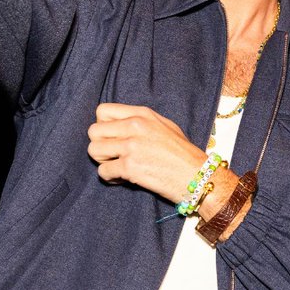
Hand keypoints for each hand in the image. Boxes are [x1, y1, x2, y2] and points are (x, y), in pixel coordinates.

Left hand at [87, 102, 210, 199]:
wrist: (197, 175)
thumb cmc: (182, 153)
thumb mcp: (164, 126)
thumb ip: (140, 122)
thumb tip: (117, 126)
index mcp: (142, 114)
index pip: (102, 111)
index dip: (102, 125)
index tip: (112, 137)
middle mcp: (135, 127)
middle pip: (93, 131)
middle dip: (99, 145)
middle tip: (113, 155)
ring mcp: (131, 146)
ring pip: (93, 151)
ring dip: (102, 162)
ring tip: (117, 167)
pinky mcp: (130, 167)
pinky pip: (103, 172)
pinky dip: (110, 178)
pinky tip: (123, 179)